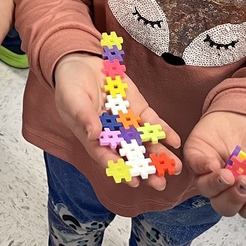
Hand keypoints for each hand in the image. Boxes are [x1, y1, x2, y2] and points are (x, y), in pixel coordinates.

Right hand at [53, 52, 180, 190]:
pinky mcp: (138, 109)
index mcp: (92, 137)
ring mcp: (127, 123)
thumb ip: (83, 115)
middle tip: (159, 183)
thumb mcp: (72, 98)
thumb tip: (93, 134)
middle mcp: (112, 134)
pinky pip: (153, 123)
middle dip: (146, 170)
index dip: (119, 169)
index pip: (106, 156)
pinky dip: (164, 132)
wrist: (81, 62)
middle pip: (130, 156)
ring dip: (159, 155)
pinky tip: (175, 141)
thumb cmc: (70, 84)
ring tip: (174, 168)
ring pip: (145, 143)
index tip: (133, 180)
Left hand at [184, 111, 245, 219]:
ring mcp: (210, 172)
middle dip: (235, 198)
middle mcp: (227, 188)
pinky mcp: (198, 155)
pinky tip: (213, 164)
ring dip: (217, 185)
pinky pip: (194, 166)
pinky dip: (202, 167)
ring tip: (229, 175)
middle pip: (225, 205)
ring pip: (207, 189)